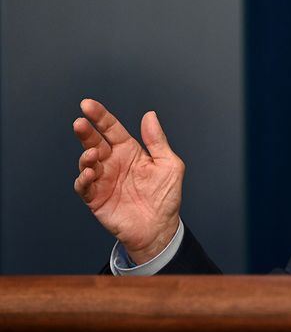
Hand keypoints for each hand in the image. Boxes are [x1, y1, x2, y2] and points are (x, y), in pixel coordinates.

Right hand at [73, 99, 183, 263]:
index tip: (88, 104)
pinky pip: (84, 186)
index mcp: (129, 151)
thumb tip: (150, 115)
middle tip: (80, 123)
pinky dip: (84, 178)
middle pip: (94, 142)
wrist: (160, 228)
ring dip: (86, 157)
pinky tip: (91, 173)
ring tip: (92, 154)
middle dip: (86, 132)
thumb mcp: (169, 164)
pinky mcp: (96, 198)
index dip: (100, 116)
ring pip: (86, 162)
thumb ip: (157, 141)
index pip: (111, 129)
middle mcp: (113, 162)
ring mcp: (103, 180)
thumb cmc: (165, 196)